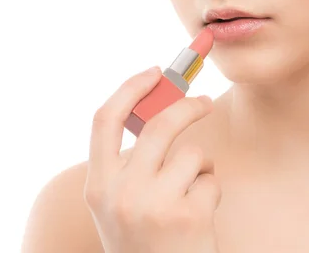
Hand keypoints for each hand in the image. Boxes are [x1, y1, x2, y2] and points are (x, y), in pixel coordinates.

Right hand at [84, 67, 221, 252]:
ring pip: (192, 154)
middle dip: (188, 106)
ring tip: (190, 196)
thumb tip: (165, 104)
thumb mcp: (122, 202)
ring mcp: (152, 206)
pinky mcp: (186, 217)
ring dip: (200, 168)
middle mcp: (120, 194)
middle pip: (159, 124)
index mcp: (97, 186)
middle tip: (204, 101)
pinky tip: (198, 219)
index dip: (130, 89)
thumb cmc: (146, 239)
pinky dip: (210, 191)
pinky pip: (210, 180)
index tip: (155, 72)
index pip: (104, 120)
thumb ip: (134, 161)